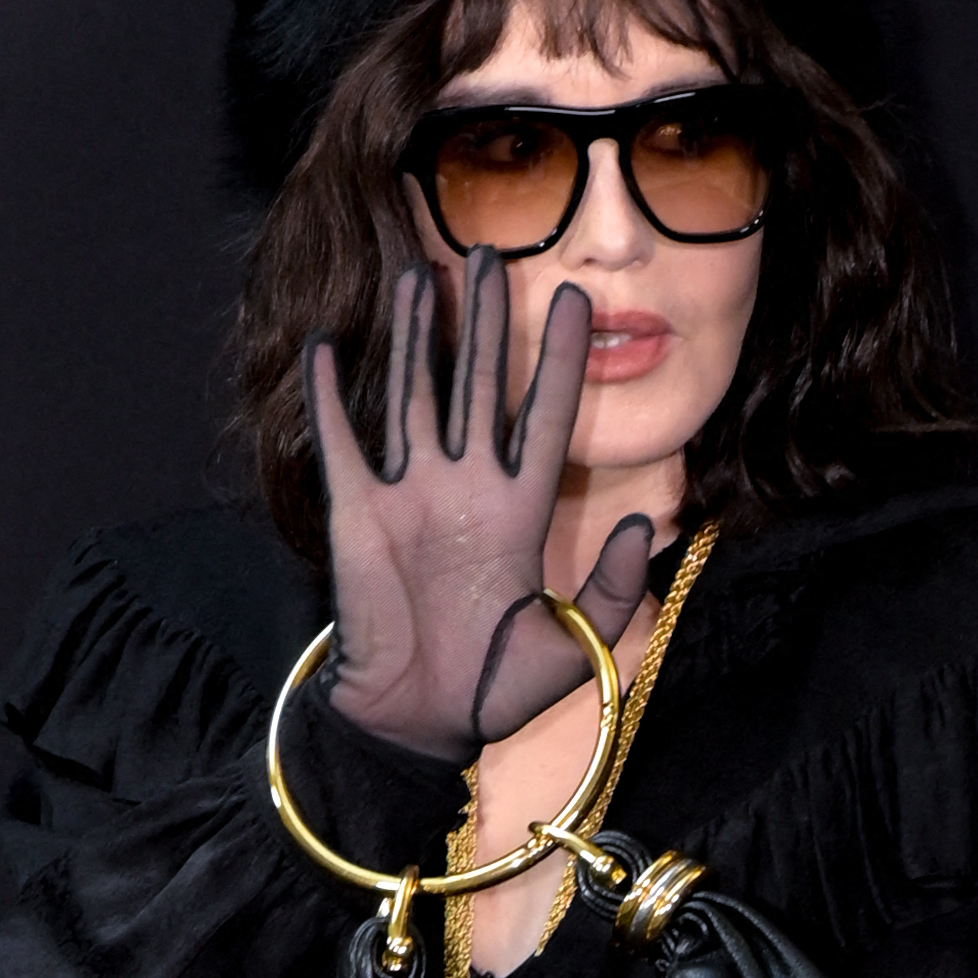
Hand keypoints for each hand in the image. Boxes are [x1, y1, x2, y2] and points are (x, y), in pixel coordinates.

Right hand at [306, 247, 654, 761]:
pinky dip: (332, 399)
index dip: (561, 360)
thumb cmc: (495, 690)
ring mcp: (410, 495)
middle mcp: (466, 489)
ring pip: (415, 395)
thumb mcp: (577, 647)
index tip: (578, 299)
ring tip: (417, 274)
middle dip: (484, 320)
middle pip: (478, 384)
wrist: (417, 725)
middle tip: (488, 252)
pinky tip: (329, 349)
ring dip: (413, 336)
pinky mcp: (358, 514)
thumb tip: (648, 521)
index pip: (548, 417)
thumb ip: (614, 589)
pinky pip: (344, 444)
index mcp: (519, 513)